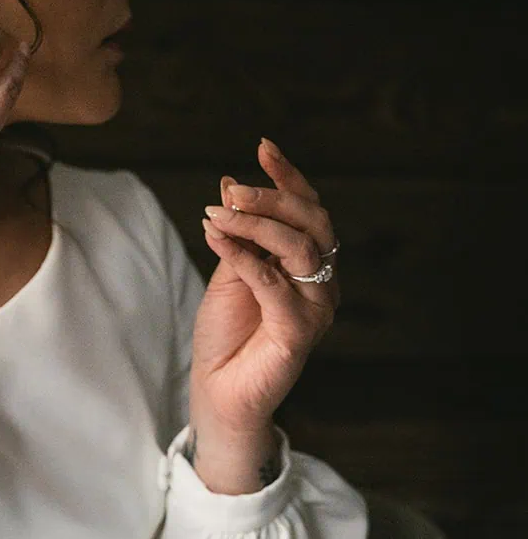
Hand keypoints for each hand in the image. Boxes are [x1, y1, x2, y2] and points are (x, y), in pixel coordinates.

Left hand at [191, 138, 339, 436]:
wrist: (219, 390)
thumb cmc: (227, 334)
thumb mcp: (228, 271)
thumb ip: (238, 234)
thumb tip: (231, 183)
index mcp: (309, 265)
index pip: (309, 211)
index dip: (289, 178)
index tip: (264, 148)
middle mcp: (322, 284)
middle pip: (313, 223)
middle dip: (272, 199)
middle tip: (233, 191)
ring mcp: (315, 309)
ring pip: (299, 248)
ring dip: (255, 224)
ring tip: (217, 216)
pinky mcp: (299, 332)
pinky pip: (274, 283)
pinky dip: (244, 257)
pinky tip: (216, 239)